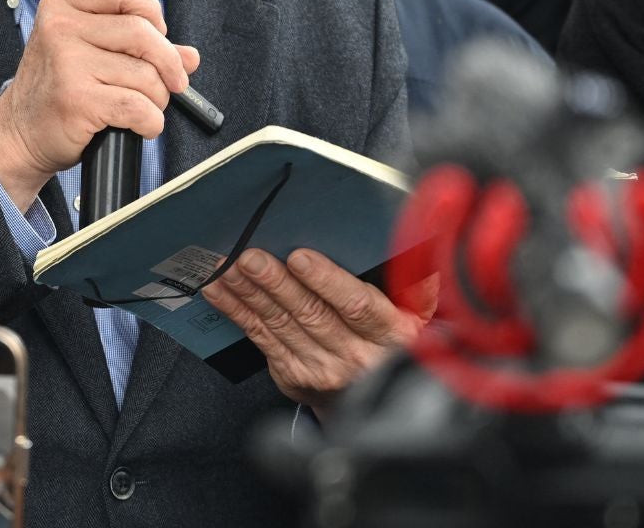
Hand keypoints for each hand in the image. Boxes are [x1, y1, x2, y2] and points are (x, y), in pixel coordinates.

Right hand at [0, 0, 199, 207]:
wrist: (19, 135)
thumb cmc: (56, 91)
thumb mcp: (88, 54)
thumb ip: (139, 48)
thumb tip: (190, 56)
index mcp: (62, 6)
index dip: (151, 10)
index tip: (159, 35)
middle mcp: (61, 27)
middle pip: (142, 32)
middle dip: (168, 62)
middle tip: (172, 82)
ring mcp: (66, 62)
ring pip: (144, 74)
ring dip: (157, 98)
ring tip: (145, 107)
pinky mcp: (76, 98)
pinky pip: (136, 106)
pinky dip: (150, 121)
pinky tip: (142, 125)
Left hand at [201, 248, 435, 414]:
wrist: (381, 399)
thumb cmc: (396, 341)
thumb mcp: (422, 315)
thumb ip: (418, 283)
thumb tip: (422, 243)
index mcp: (392, 335)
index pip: (358, 306)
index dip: (328, 282)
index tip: (302, 258)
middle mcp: (356, 356)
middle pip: (311, 314)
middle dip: (276, 284)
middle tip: (251, 257)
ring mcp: (321, 370)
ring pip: (280, 326)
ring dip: (249, 294)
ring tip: (227, 268)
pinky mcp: (293, 377)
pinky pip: (261, 340)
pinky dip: (238, 313)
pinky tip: (220, 292)